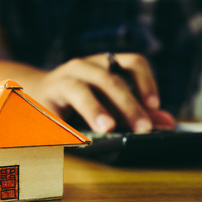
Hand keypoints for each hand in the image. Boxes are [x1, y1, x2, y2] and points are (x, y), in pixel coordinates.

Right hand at [27, 53, 174, 132]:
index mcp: (103, 64)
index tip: (154, 105)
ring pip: (80, 89)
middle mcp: (83, 66)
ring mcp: (61, 80)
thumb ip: (135, 110)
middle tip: (142, 128)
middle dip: (128, 104)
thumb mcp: (107, 100)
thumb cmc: (77, 97)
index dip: (146, 82)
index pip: (132, 62)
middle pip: (109, 79)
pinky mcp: (44, 98)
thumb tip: (168, 124)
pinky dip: (66, 125)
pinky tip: (74, 138)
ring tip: (107, 127)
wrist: (34, 92)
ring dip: (95, 108)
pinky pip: (55, 111)